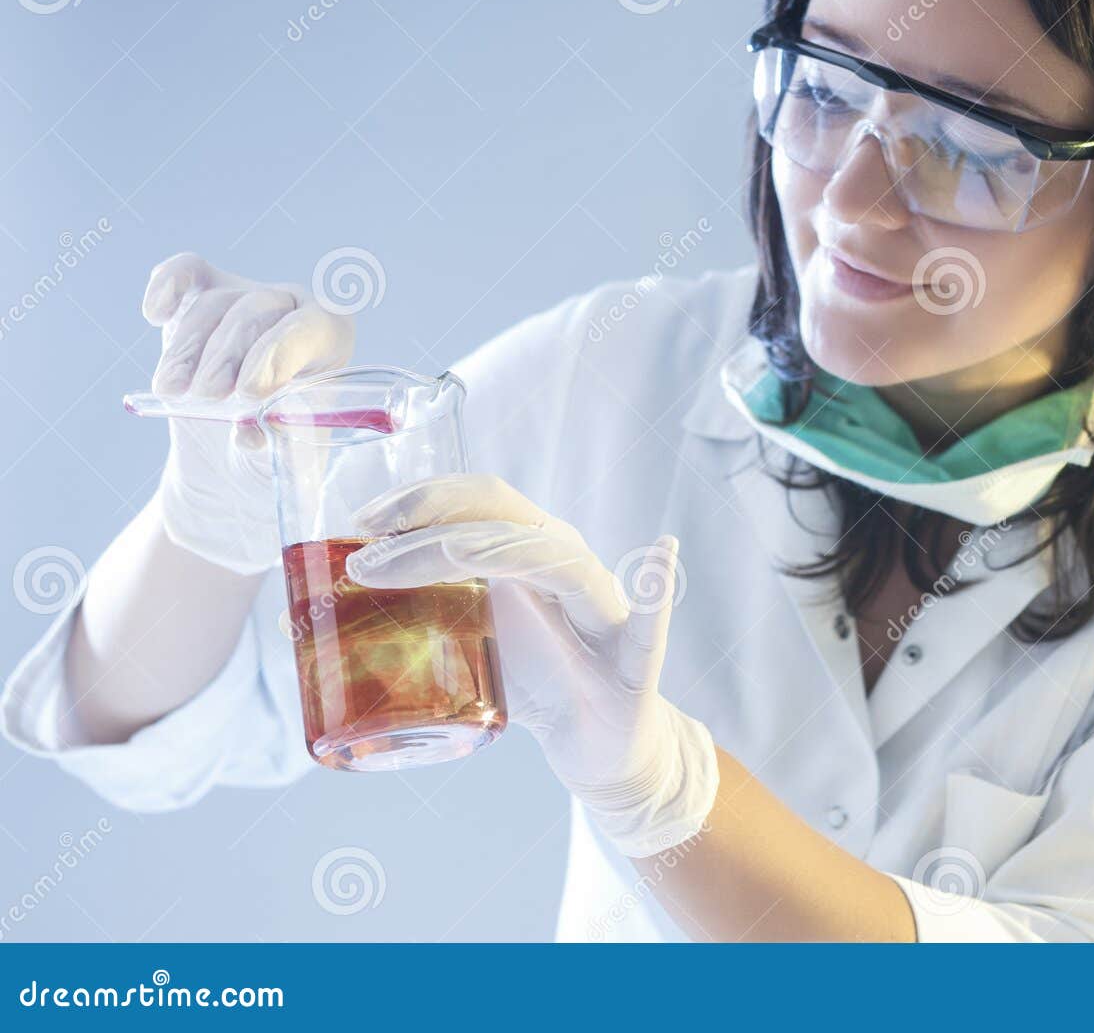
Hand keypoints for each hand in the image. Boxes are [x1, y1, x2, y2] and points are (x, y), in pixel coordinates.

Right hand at [141, 252, 354, 573]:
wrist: (234, 463)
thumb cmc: (275, 454)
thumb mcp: (287, 458)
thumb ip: (276, 440)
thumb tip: (250, 431)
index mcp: (331, 341)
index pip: (312, 328)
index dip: (279, 354)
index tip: (251, 394)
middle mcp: (293, 308)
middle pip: (256, 312)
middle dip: (225, 356)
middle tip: (206, 397)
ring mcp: (246, 296)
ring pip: (214, 305)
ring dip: (187, 350)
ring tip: (173, 392)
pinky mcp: (202, 297)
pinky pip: (187, 273)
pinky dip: (168, 285)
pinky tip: (155, 314)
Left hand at [343, 474, 717, 857]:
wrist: (596, 742)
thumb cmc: (528, 680)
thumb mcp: (454, 644)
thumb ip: (389, 622)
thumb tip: (289, 615)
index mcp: (523, 550)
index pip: (477, 499)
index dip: (421, 498)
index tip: (357, 522)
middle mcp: (564, 561)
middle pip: (506, 516)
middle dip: (432, 525)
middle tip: (363, 559)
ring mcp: (600, 602)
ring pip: (556, 558)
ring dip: (492, 554)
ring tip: (437, 565)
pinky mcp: (635, 655)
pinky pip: (651, 620)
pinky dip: (656, 589)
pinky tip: (658, 557)